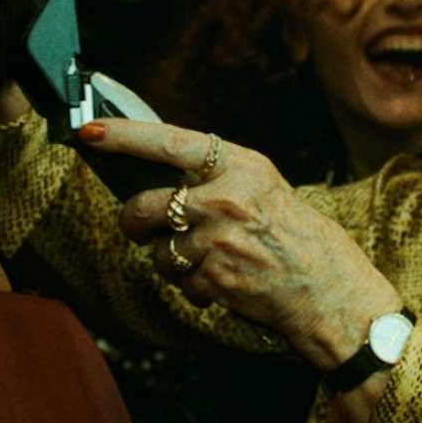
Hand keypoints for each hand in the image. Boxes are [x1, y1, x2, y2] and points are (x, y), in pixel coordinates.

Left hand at [82, 120, 402, 373]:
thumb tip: (161, 180)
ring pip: (158, 252)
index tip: (89, 132)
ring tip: (209, 262)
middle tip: (137, 228)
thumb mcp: (264, 189)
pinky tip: (225, 284)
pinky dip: (195, 288)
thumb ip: (217, 178)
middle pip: (146, 206)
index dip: (124, 137)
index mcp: (241, 166)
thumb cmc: (299, 239)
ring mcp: (219, 239)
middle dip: (133, 223)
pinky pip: (180, 283)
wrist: (332, 290)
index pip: (169, 141)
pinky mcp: (215, 277)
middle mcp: (227, 198)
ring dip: (172, 262)